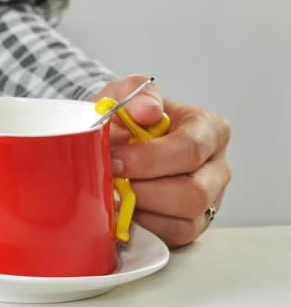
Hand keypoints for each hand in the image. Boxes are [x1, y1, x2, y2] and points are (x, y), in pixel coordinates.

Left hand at [92, 74, 231, 247]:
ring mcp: (210, 197)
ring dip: (142, 210)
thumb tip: (147, 109)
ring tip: (114, 194)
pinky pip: (175, 235)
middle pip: (193, 192)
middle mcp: (216, 165)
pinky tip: (124, 208)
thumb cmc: (127, 115)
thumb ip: (136, 92)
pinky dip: (145, 225)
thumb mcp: (126, 92)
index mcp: (208, 128)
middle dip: (145, 190)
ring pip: (186, 219)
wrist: (119, 136)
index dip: (148, 159)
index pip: (189, 149)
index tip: (114, 160)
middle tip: (111, 182)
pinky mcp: (194, 222)